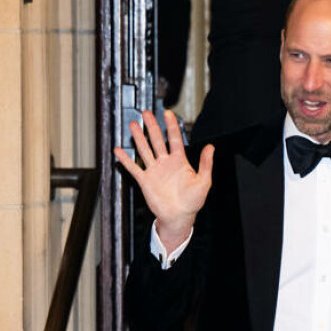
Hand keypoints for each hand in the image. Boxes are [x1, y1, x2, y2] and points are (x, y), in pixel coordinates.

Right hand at [113, 109, 213, 251]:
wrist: (179, 217)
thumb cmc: (192, 202)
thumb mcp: (204, 181)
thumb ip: (206, 164)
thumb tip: (210, 148)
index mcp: (180, 162)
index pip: (175, 139)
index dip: (171, 126)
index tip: (168, 114)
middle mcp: (166, 164)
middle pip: (157, 140)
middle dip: (152, 126)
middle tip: (146, 113)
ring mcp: (155, 171)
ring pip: (145, 150)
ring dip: (139, 137)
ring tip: (133, 124)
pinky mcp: (146, 180)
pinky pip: (134, 168)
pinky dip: (126, 159)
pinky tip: (119, 150)